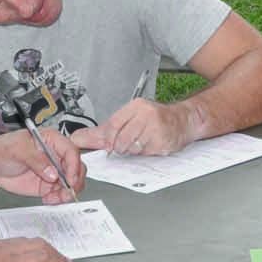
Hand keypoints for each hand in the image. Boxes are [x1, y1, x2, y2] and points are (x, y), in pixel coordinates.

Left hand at [0, 129, 86, 202]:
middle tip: (65, 193)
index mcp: (52, 140)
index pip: (71, 151)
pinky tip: (49, 199)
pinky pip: (60, 193)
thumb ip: (36, 160)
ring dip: (67, 193)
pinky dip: (58, 199)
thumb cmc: (2, 148)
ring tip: (55, 198)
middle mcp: (56, 155)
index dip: (74, 166)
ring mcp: (53, 170)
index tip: (70, 180)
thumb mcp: (18, 150)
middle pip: (77, 168)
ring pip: (72, 182)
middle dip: (74, 182)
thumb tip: (53, 173)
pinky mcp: (48, 184)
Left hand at [68, 99, 193, 156]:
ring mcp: (156, 127)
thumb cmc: (154, 120)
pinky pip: (146, 154)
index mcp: (135, 106)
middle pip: (121, 140)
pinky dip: (146, 153)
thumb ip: (102, 131)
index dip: (107, 140)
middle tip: (130, 143)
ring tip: (142, 142)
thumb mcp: (128, 119)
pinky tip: (152, 145)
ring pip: (132, 149)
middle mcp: (145, 114)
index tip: (107, 146)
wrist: (183, 121)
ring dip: (134, 151)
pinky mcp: (163, 140)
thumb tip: (78, 138)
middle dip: (122, 147)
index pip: (111, 126)